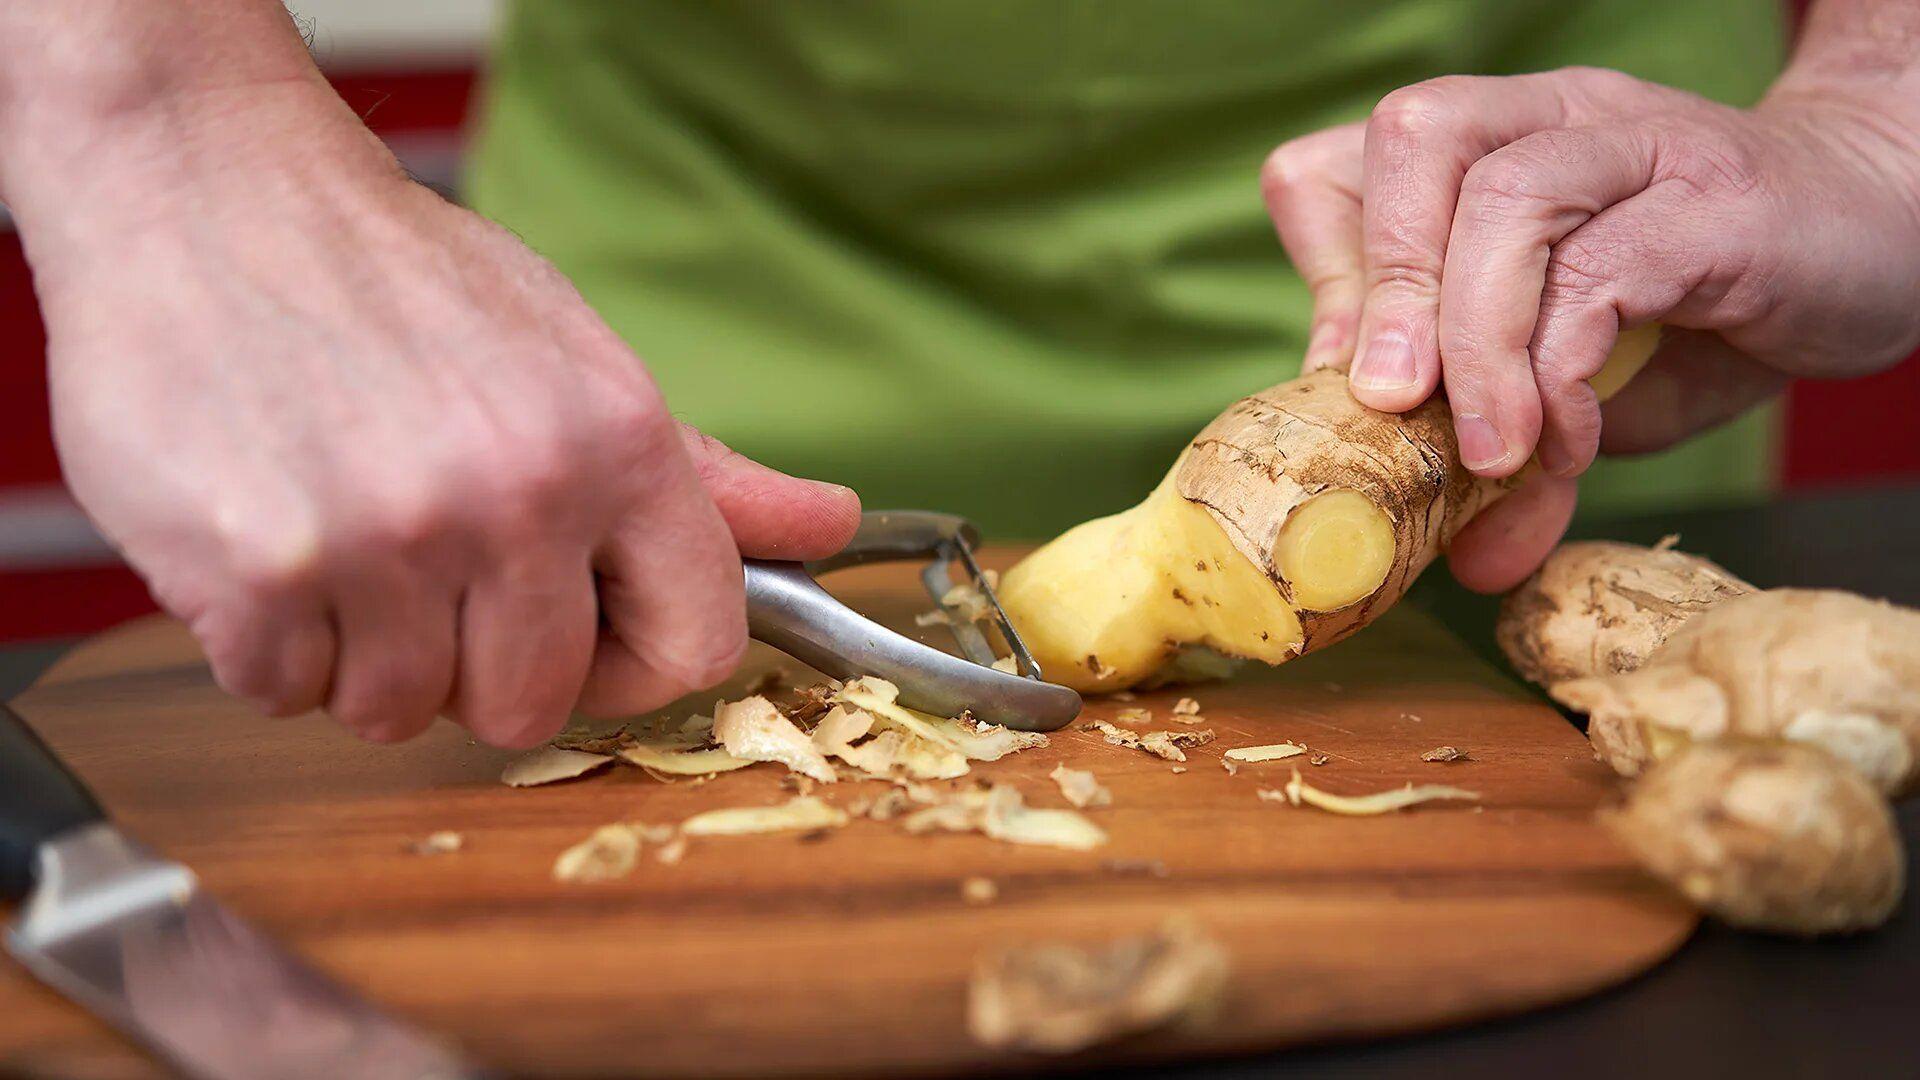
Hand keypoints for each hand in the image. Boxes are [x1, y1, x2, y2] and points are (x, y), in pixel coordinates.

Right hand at [28, 90, 858, 747]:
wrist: (208, 193)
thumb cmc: (398, 281)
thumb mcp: (574, 354)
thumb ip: (702, 472)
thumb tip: (829, 525)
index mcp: (617, 442)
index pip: (697, 644)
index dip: (634, 666)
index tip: (585, 643)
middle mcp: (518, 495)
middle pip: (535, 703)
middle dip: (479, 667)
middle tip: (430, 574)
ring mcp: (389, 538)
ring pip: (401, 713)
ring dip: (365, 656)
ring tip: (344, 539)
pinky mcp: (262, 573)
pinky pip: (285, 693)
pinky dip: (270, 644)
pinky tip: (272, 541)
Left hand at [1259, 66, 1919, 589]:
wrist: (1886, 233)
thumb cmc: (1714, 302)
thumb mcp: (1586, 382)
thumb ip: (1515, 449)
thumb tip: (1465, 558)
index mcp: (1488, 151)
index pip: (1341, 164)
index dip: (1325, 270)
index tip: (1345, 380)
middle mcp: (1551, 123)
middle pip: (1414, 142)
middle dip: (1383, 285)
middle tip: (1390, 407)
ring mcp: (1635, 147)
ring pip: (1501, 196)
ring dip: (1470, 334)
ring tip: (1486, 451)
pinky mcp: (1714, 202)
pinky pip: (1605, 268)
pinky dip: (1562, 366)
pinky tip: (1569, 437)